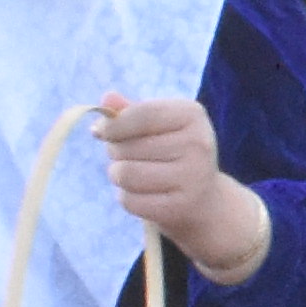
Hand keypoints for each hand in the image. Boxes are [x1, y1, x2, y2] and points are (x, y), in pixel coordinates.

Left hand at [96, 89, 272, 281]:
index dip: (113, 124)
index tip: (100, 132)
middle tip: (128, 156)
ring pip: (125, 173)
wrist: (204, 200)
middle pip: (128, 146)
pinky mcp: (180, 207)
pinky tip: (142, 194)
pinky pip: (129, 200)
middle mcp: (197, 144)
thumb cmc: (173, 153)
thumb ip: (130, 111)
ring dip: (118, 175)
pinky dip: (126, 198)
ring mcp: (192, 177)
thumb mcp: (157, 126)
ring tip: (131, 173)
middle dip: (116, 151)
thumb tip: (106, 99)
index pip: (143, 114)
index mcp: (192, 115)